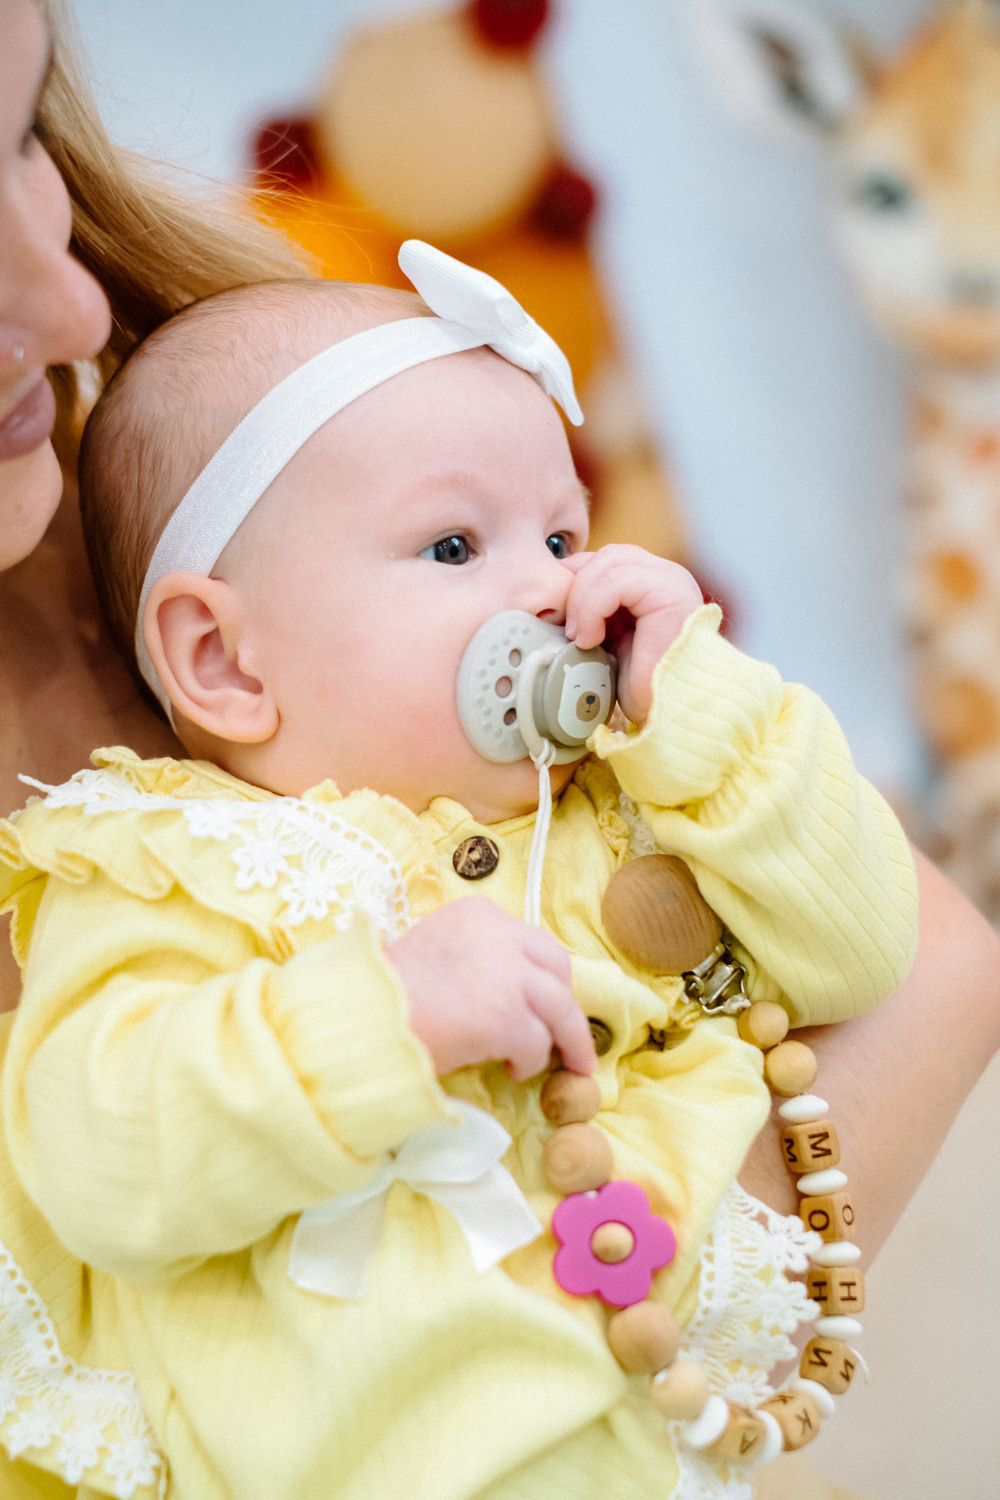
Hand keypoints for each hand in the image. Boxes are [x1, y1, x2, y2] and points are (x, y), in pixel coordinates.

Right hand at [386, 897, 596, 1080]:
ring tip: (569, 1063)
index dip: (541, 973)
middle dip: (565, 1000)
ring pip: (562, 1007)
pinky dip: (531, 1061)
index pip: (531, 940)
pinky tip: (513, 1071)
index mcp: (478, 914)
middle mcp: (499, 935)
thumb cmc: (384, 991)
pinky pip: (537, 1044)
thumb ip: (473, 959)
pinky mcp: (506, 1017)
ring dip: (569, 1039)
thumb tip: (503, 992)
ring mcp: (507, 975)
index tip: (542, 995)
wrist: (360, 1017)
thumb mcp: (435, 952)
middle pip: (557, 967)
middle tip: (564, 1031)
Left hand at [562, 546, 703, 724]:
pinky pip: (618, 581)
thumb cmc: (639, 686)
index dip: (578, 579)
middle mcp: (667, 577)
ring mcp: (672, 581)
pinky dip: (593, 607)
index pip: (607, 559)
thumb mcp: (607, 638)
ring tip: (581, 637)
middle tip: (570, 630)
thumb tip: (558, 590)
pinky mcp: (670, 593)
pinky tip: (592, 638)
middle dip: (577, 588)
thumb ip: (593, 611)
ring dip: (583, 600)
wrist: (667, 714)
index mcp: (653, 585)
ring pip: (610, 561)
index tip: (563, 615)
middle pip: (608, 555)